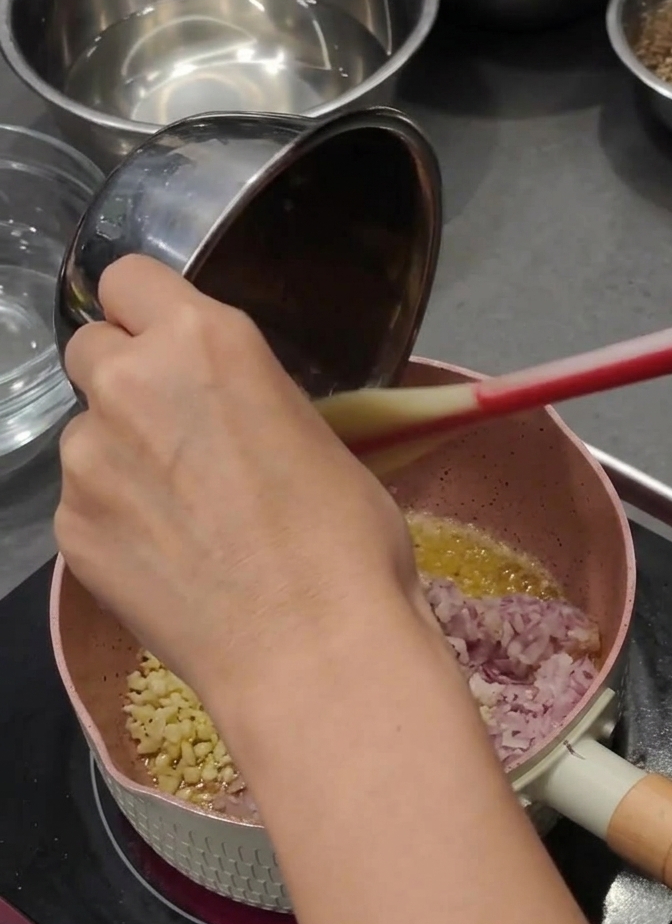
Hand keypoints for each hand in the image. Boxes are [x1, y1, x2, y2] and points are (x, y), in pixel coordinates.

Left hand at [55, 255, 612, 923]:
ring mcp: (87, 460)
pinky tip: (171, 559)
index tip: (172, 348)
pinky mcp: (70, 531)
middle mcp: (130, 383)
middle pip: (91, 348)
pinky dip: (117, 518)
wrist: (313, 647)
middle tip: (179, 434)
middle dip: (126, 378)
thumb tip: (221, 411)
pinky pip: (85, 502)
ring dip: (122, 455)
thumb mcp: (315, 433)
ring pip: (86, 432)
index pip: (127, 277)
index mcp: (207, 341)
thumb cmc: (349, 533)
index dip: (150, 312)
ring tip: (186, 516)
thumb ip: (247, 398)